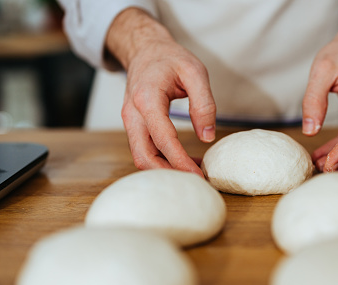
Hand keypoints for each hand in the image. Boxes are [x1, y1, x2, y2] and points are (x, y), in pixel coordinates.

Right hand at [106, 8, 215, 176]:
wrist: (145, 51)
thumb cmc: (170, 59)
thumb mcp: (195, 72)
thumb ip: (203, 103)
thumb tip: (207, 136)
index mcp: (147, 99)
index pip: (163, 139)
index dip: (180, 161)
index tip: (198, 176)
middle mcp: (132, 114)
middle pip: (143, 156)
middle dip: (168, 173)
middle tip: (196, 181)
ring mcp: (130, 122)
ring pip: (141, 157)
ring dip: (165, 169)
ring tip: (194, 171)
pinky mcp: (133, 126)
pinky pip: (144, 150)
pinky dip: (161, 160)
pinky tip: (184, 161)